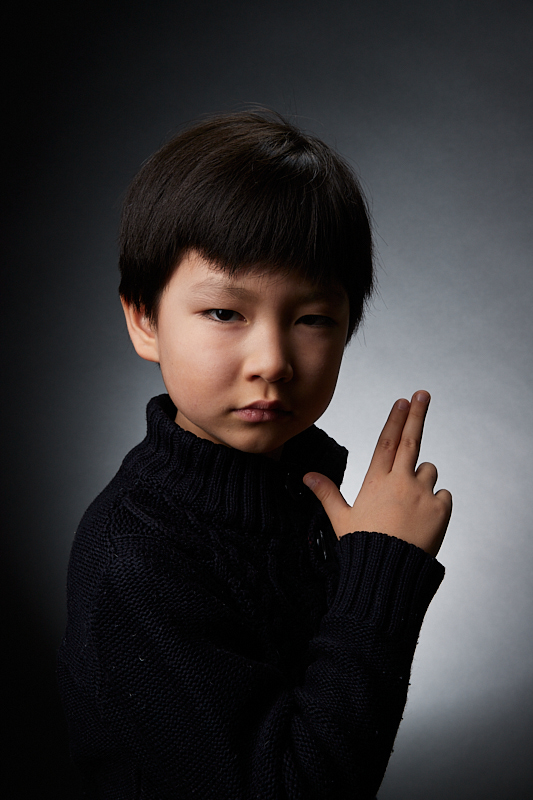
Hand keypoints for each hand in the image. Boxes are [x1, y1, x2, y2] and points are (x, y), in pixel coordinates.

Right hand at [303, 391, 451, 556]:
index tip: (402, 401)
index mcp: (376, 481)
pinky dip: (436, 501)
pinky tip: (423, 519)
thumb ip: (327, 493)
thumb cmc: (363, 546)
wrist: (389, 573)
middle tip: (423, 394)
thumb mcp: (341, 518)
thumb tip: (307, 476)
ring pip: (429, 470)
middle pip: (411, 440)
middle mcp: (400, 481)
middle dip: (417, 414)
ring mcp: (422, 493)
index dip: (394, 419)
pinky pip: (443, 495)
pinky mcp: (440, 509)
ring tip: (409, 504)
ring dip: (422, 477)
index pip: (386, 441)